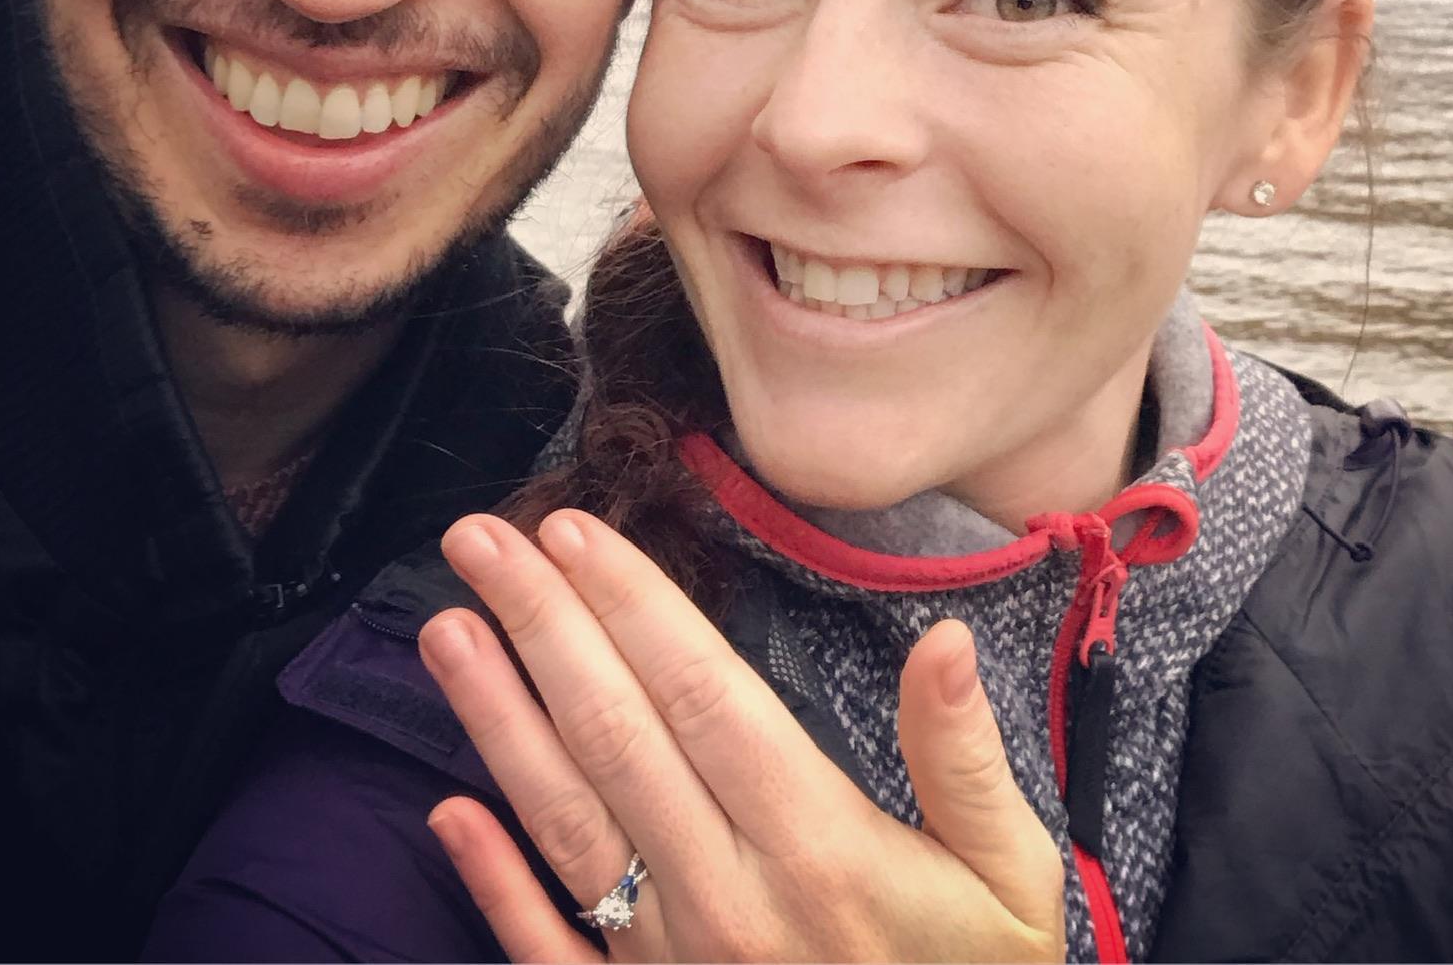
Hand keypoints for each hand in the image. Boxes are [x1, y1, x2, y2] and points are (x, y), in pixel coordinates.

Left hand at [419, 509, 1065, 961]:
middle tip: (479, 538)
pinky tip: (444, 813)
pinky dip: (495, 882)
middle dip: (542, 625)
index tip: (575, 529)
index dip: (633, 605)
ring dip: (496, 721)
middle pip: (617, 736)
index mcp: (820, 850)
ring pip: (568, 823)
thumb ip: (964, 758)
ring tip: (444, 630)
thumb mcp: (1009, 878)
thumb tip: (941, 636)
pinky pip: (550, 951)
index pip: (703, 694)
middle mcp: (729, 903)